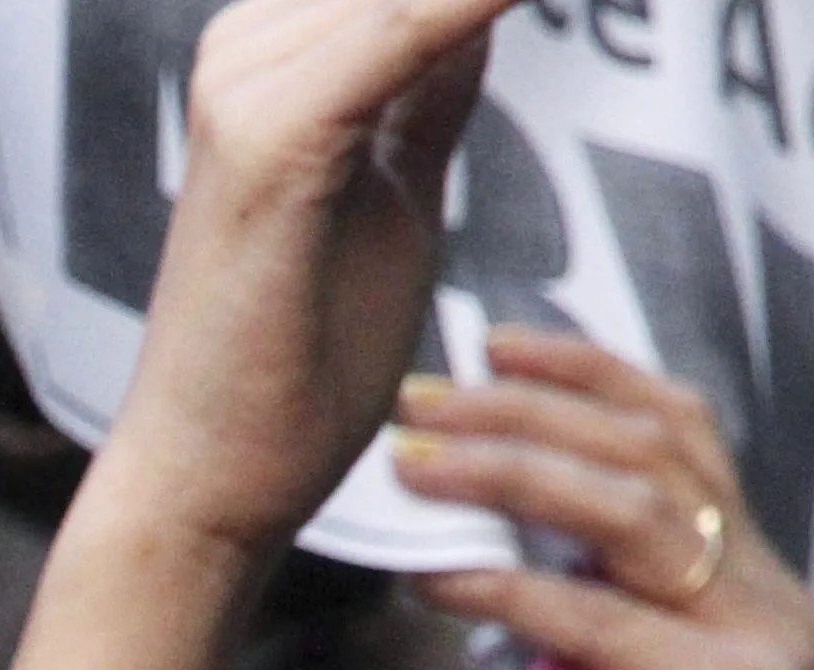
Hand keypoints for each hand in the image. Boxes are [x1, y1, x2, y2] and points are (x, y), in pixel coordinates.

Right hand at [80, 0, 510, 559]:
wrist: (212, 478)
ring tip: (602, 3)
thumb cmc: (295, 360)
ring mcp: (247, 87)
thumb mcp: (388, 190)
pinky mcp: (274, 140)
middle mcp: (244, 50)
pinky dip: (481, 4)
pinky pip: (408, 27)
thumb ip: (424, 90)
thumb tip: (483, 9)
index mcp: (265, 57)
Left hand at [394, 328, 813, 669]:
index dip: (592, 377)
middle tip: (418, 400)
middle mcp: (774, 599)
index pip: (682, 438)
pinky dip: (512, 589)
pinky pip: (604, 623)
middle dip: (528, 415)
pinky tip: (435, 573)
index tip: (494, 342)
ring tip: (410, 463)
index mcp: (747, 584)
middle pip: (653, 456)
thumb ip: (558, 610)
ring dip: (509, 476)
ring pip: (635, 515)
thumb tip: (460, 526)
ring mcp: (769, 645)